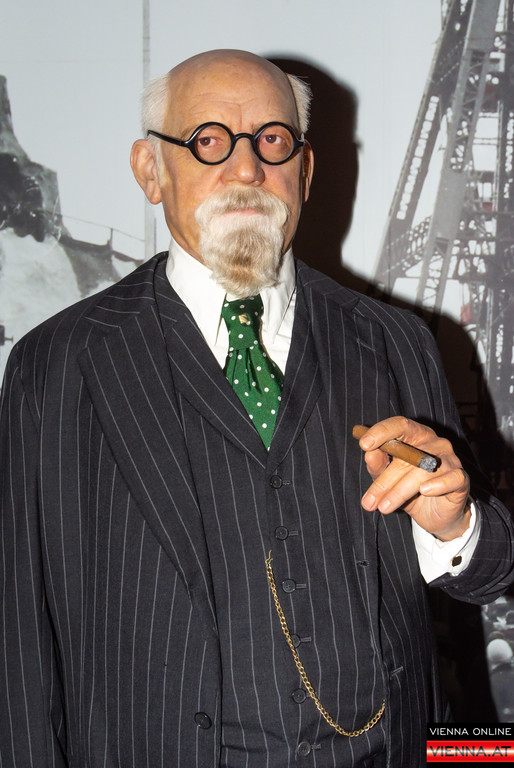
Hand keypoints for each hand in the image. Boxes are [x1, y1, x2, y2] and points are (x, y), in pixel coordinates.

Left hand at [357, 416, 470, 540]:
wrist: (435, 516)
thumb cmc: (409, 491)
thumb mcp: (388, 479)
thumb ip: (378, 466)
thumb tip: (369, 454)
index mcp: (416, 436)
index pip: (400, 425)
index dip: (382, 431)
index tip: (364, 444)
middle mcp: (434, 443)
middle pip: (406, 455)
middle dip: (384, 480)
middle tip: (369, 500)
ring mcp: (450, 459)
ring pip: (422, 470)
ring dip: (399, 491)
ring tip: (384, 507)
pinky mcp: (461, 479)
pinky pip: (451, 478)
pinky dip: (437, 484)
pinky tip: (424, 491)